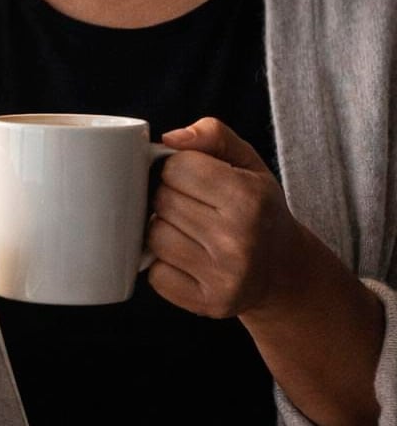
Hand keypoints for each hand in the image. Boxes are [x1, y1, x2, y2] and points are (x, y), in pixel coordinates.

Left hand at [146, 116, 300, 318]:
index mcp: (249, 198)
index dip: (177, 167)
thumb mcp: (246, 160)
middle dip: (169, 196)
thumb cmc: (258, 207)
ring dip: (163, 228)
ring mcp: (224, 278)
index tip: (193, 177)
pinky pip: (155, 275)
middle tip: (193, 204)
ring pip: (153, 236)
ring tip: (190, 230)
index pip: (175, 167)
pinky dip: (163, 264)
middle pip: (162, 200)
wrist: (284, 271)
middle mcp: (238, 241)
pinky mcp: (208, 305)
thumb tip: (169, 139)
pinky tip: (188, 257)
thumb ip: (211, 134)